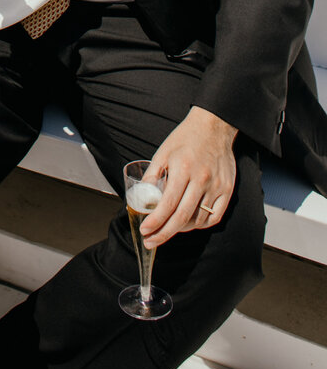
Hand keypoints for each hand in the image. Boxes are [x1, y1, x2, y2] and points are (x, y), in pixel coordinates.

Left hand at [140, 107, 237, 247]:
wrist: (213, 127)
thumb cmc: (185, 139)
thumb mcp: (162, 153)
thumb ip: (152, 176)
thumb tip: (140, 199)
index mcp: (183, 170)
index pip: (167, 204)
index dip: (155, 222)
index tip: (145, 231)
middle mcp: (201, 180)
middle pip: (181, 217)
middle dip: (163, 233)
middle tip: (151, 241)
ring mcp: (217, 186)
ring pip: (198, 220)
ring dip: (181, 229)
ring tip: (168, 229)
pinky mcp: (228, 190)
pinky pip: (214, 217)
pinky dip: (200, 225)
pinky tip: (189, 224)